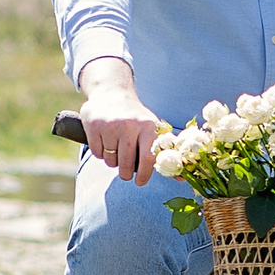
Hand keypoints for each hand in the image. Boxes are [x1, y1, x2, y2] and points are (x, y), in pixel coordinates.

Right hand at [78, 58, 161, 184]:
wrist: (112, 92)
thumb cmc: (136, 118)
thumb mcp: (153, 128)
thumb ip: (166, 152)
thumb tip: (181, 178)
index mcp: (148, 126)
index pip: (147, 159)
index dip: (144, 175)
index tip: (140, 182)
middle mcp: (129, 125)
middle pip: (126, 164)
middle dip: (125, 173)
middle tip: (126, 173)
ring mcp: (110, 125)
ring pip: (110, 160)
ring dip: (113, 162)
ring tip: (116, 151)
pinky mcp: (94, 125)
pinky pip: (97, 152)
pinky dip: (101, 153)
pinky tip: (105, 142)